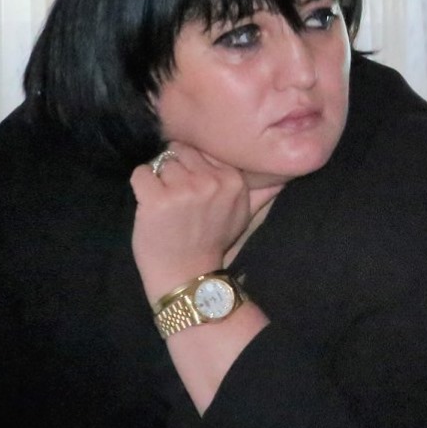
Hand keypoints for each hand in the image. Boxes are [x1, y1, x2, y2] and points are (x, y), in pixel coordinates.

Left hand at [130, 142, 253, 296]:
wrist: (188, 276)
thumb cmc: (213, 242)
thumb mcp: (244, 214)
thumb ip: (260, 190)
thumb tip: (286, 172)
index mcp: (233, 180)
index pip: (204, 151)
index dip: (194, 166)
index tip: (193, 187)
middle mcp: (211, 181)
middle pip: (181, 152)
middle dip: (176, 170)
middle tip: (177, 196)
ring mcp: (183, 189)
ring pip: (160, 163)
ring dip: (158, 180)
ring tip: (165, 204)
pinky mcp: (156, 199)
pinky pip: (140, 173)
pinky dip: (141, 186)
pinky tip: (150, 205)